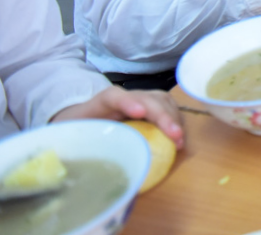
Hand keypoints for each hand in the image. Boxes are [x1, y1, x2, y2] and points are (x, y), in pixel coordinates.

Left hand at [53, 86, 184, 148]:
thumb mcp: (73, 139)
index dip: (128, 102)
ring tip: (179, 139)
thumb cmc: (78, 129)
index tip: (139, 113)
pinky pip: (168, 107)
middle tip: (175, 134)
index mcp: (100, 103)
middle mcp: (124, 97)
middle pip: (147, 98)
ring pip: (162, 100)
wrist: (82, 117)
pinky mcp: (151, 105)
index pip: (113, 97)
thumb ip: (80, 148)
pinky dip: (176, 120)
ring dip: (173, 118)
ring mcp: (140, 99)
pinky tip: (179, 136)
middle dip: (162, 115)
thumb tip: (85, 171)